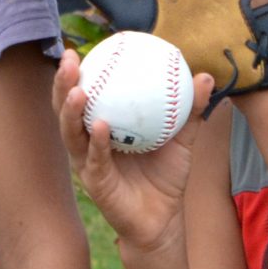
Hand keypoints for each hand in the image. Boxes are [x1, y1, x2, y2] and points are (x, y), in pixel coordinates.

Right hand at [53, 47, 215, 255]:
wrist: (164, 220)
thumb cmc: (166, 177)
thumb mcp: (182, 139)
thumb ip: (191, 109)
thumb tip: (205, 75)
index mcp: (102, 128)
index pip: (83, 94)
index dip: (76, 73)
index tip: (79, 49)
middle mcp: (87, 143)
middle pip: (65, 109)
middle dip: (62, 84)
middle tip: (70, 60)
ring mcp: (88, 163)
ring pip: (70, 133)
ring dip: (70, 111)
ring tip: (77, 90)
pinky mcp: (96, 183)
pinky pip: (94, 159)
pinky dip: (96, 142)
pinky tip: (100, 126)